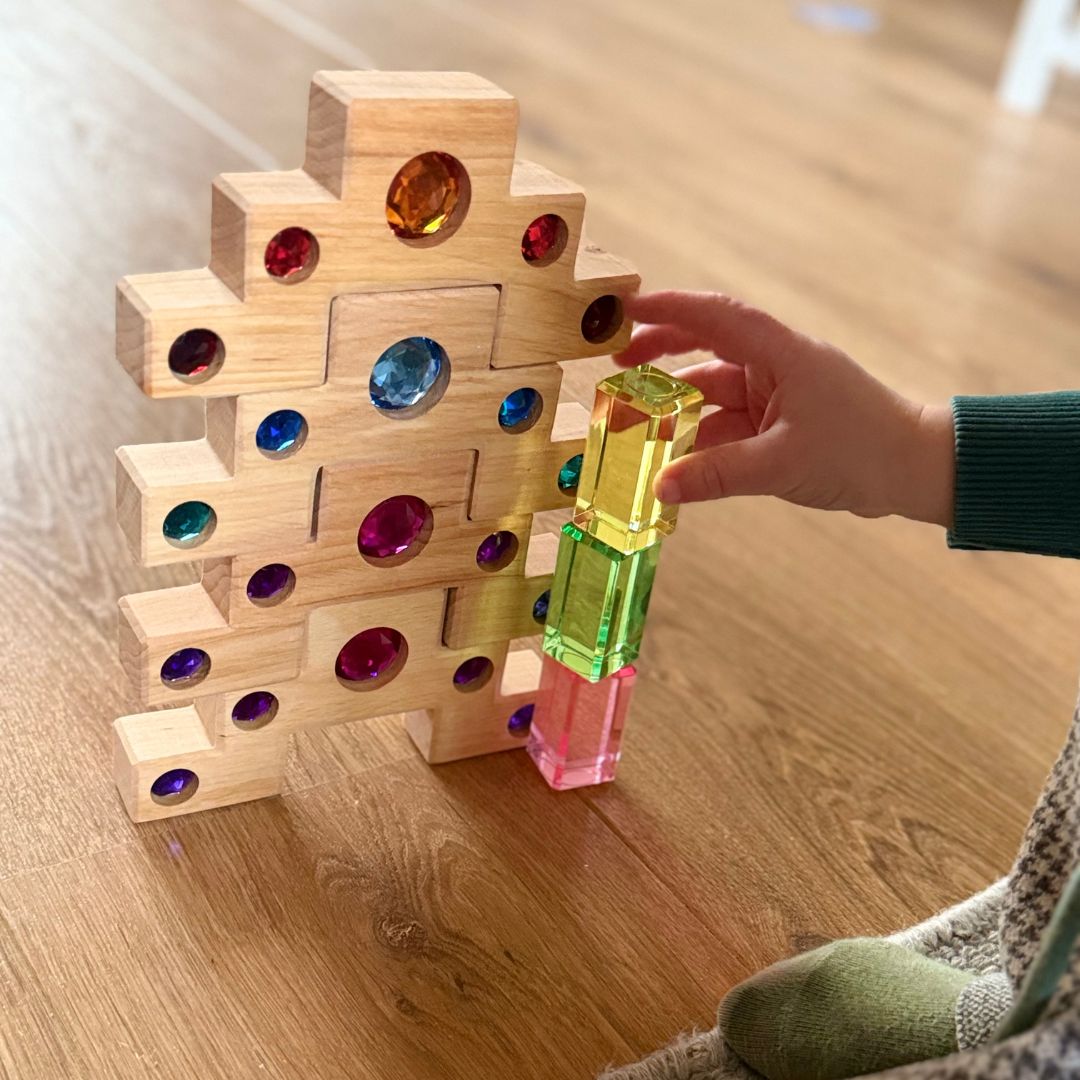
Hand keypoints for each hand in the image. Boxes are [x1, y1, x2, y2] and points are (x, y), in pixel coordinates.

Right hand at [615, 291, 954, 526]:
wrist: (916, 470)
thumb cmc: (864, 451)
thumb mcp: (784, 464)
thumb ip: (718, 475)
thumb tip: (661, 488)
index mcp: (782, 353)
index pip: (715, 316)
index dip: (668, 309)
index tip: (625, 309)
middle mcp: (775, 366)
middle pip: (706, 348)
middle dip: (659, 352)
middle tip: (616, 363)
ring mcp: (776, 395)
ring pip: (713, 393)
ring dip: (676, 406)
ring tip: (632, 420)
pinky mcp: (778, 425)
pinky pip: (727, 425)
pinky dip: (699, 439)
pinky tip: (671, 455)